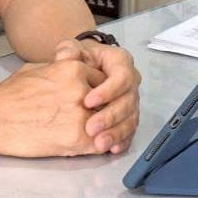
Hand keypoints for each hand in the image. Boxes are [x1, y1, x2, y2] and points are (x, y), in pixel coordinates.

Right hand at [0, 59, 107, 157]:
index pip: (103, 81)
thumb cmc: (9, 95)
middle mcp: (82, 90)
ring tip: (92, 135)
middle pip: (108, 102)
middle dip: (103, 111)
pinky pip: (99, 143)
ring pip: (106, 124)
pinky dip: (96, 146)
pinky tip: (86, 145)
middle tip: (96, 119)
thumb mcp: (38, 68)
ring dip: (102, 130)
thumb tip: (70, 71)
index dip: (99, 93)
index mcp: (73, 69)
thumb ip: (61, 69)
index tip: (94, 101)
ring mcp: (82, 115)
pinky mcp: (77, 139)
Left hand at [54, 38, 140, 154]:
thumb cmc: (78, 58)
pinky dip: (122, 140)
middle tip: (91, 128)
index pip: (121, 76)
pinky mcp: (127, 117)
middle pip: (128, 101)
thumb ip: (69, 50)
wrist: (81, 69)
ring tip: (99, 143)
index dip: (108, 91)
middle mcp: (130, 82)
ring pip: (130, 119)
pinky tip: (112, 148)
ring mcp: (130, 101)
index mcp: (120, 62)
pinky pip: (130, 130)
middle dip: (110, 116)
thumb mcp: (72, 48)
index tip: (88, 101)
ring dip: (116, 133)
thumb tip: (66, 55)